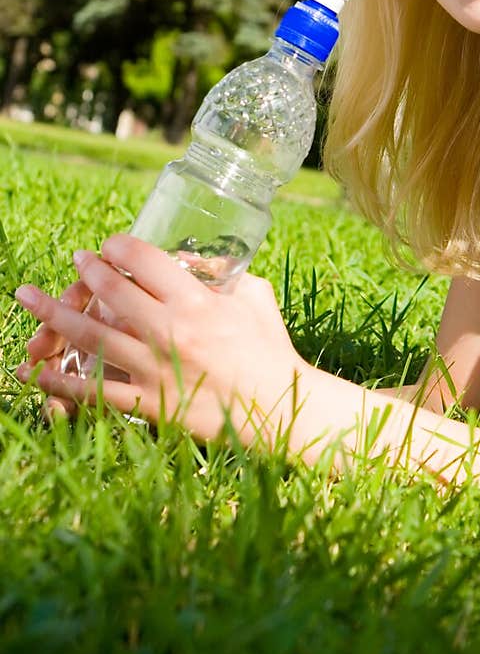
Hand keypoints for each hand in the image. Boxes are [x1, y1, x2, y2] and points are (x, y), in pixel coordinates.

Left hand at [16, 234, 304, 446]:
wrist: (278, 408)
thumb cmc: (270, 349)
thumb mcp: (253, 297)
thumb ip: (225, 275)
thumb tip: (198, 261)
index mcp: (197, 301)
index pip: (144, 261)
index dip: (119, 247)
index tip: (109, 245)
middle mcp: (170, 331)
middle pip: (111, 292)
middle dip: (86, 271)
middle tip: (75, 261)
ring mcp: (155, 369)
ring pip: (91, 337)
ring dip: (53, 315)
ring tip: (27, 297)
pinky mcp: (149, 404)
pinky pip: (95, 391)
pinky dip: (59, 381)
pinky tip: (34, 369)